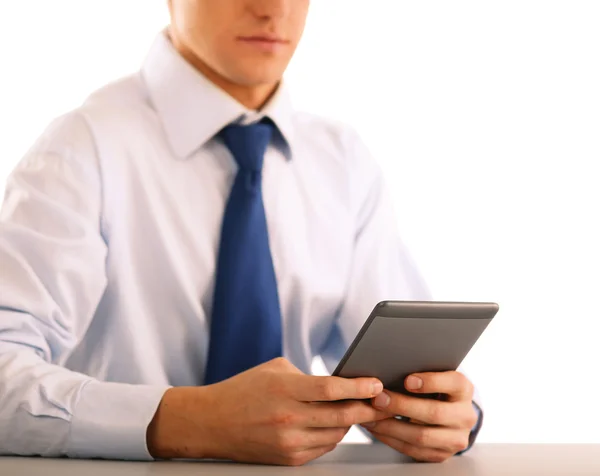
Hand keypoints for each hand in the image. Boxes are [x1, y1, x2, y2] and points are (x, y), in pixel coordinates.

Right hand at [147, 357, 388, 465]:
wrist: (213, 422)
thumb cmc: (244, 390)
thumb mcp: (275, 370)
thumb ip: (306, 375)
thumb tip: (338, 382)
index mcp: (284, 390)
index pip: (331, 389)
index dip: (358, 387)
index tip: (376, 384)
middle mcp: (288, 418)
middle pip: (341, 416)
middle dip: (368, 409)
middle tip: (383, 401)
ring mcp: (288, 442)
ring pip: (336, 435)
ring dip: (351, 423)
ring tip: (359, 411)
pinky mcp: (288, 459)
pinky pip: (323, 448)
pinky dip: (333, 435)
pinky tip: (335, 425)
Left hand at [361, 371, 477, 462]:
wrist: (448, 414)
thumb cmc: (433, 388)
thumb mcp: (434, 375)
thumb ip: (418, 371)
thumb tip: (387, 368)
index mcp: (463, 389)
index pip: (453, 383)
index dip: (431, 382)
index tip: (407, 381)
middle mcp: (465, 415)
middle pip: (434, 413)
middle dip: (402, 406)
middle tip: (378, 399)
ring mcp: (455, 438)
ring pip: (422, 436)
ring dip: (391, 426)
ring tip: (370, 416)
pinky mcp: (442, 454)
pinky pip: (413, 450)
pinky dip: (390, 439)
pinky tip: (376, 428)